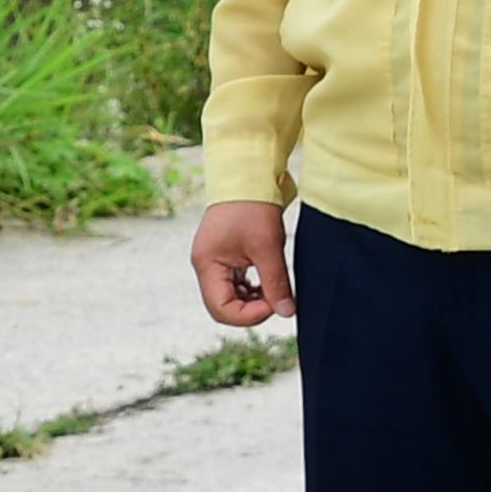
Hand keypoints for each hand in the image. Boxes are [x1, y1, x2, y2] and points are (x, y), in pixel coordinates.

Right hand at [192, 201, 296, 326]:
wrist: (248, 176)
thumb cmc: (253, 206)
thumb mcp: (268, 247)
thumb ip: (276, 283)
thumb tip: (285, 312)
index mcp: (207, 263)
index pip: (220, 308)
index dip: (249, 315)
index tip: (273, 303)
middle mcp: (205, 265)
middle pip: (222, 306)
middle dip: (250, 309)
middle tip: (275, 299)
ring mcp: (213, 261)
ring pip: (229, 297)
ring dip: (252, 300)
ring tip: (273, 288)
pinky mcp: (224, 256)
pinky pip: (234, 284)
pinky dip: (251, 289)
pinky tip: (267, 281)